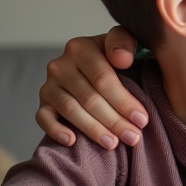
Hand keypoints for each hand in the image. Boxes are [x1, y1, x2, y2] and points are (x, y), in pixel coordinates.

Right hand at [37, 27, 148, 149]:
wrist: (96, 67)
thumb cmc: (115, 58)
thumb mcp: (124, 42)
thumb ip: (124, 42)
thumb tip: (122, 59)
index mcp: (81, 48)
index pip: (103, 79)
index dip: (123, 101)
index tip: (142, 119)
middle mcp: (61, 65)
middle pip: (89, 98)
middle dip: (114, 121)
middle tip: (132, 137)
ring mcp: (49, 84)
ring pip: (70, 110)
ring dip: (93, 129)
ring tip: (113, 143)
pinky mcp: (43, 102)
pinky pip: (44, 118)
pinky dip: (55, 130)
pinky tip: (72, 141)